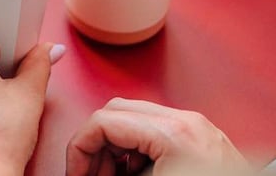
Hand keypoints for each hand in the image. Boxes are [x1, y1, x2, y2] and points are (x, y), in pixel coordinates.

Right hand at [66, 98, 252, 175]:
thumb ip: (109, 174)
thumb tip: (82, 174)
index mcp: (173, 134)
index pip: (103, 121)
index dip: (79, 148)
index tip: (75, 173)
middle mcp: (187, 122)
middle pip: (116, 111)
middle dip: (95, 143)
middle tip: (89, 174)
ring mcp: (199, 128)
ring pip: (135, 117)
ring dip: (115, 146)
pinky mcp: (205, 139)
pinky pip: (157, 130)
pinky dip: (137, 148)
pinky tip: (135, 173)